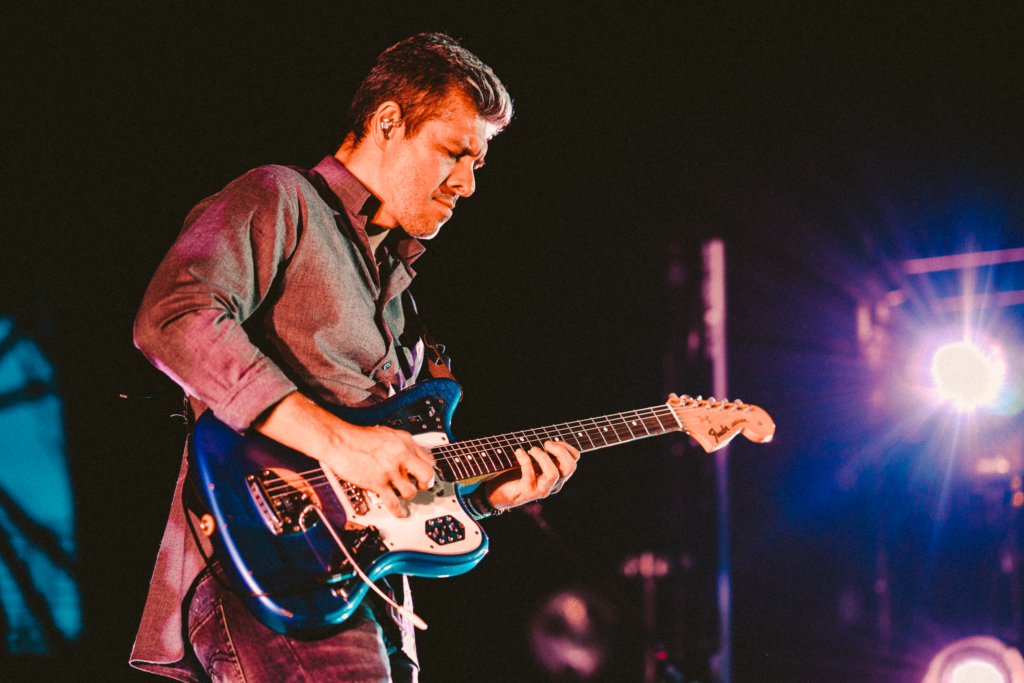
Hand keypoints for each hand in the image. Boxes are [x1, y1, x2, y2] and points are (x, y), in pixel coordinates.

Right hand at [254, 392, 434, 517]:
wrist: (338, 440)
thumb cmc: (357, 437)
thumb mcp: (385, 434)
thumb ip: (399, 445)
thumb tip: (409, 457)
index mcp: (404, 441)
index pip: (426, 458)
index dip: (427, 469)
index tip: (426, 475)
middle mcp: (401, 454)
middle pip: (426, 474)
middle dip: (425, 483)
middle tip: (421, 486)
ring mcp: (390, 470)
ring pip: (411, 491)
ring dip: (407, 495)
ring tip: (401, 494)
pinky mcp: (378, 483)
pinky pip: (394, 502)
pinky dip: (398, 511)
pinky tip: (400, 513)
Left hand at [482, 440, 579, 510]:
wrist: (498, 493)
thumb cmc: (514, 472)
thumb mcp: (531, 460)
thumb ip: (541, 451)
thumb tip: (546, 437)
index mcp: (558, 474)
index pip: (574, 461)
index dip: (567, 448)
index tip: (554, 440)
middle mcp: (553, 483)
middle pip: (570, 468)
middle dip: (560, 451)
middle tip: (546, 443)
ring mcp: (541, 489)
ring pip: (553, 474)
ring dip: (543, 457)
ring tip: (532, 449)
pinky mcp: (527, 492)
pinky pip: (530, 475)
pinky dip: (525, 460)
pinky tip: (519, 452)